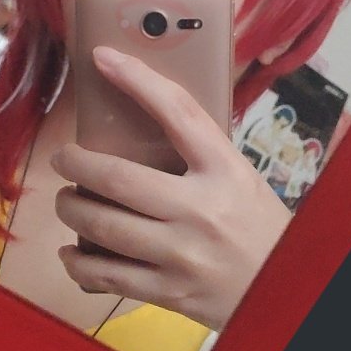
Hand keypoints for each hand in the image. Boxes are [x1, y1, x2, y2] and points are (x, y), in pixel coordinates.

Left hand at [51, 45, 291, 330]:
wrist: (286, 288)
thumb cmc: (257, 223)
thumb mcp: (238, 175)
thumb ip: (197, 151)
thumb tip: (144, 112)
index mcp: (224, 169)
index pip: (176, 111)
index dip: (136, 80)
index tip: (103, 58)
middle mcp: (201, 209)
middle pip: (119, 177)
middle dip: (76, 164)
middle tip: (64, 158)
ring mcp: (183, 254)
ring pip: (104, 226)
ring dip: (71, 209)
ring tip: (66, 200)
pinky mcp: (168, 292)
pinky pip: (107, 276)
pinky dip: (78, 262)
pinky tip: (71, 251)